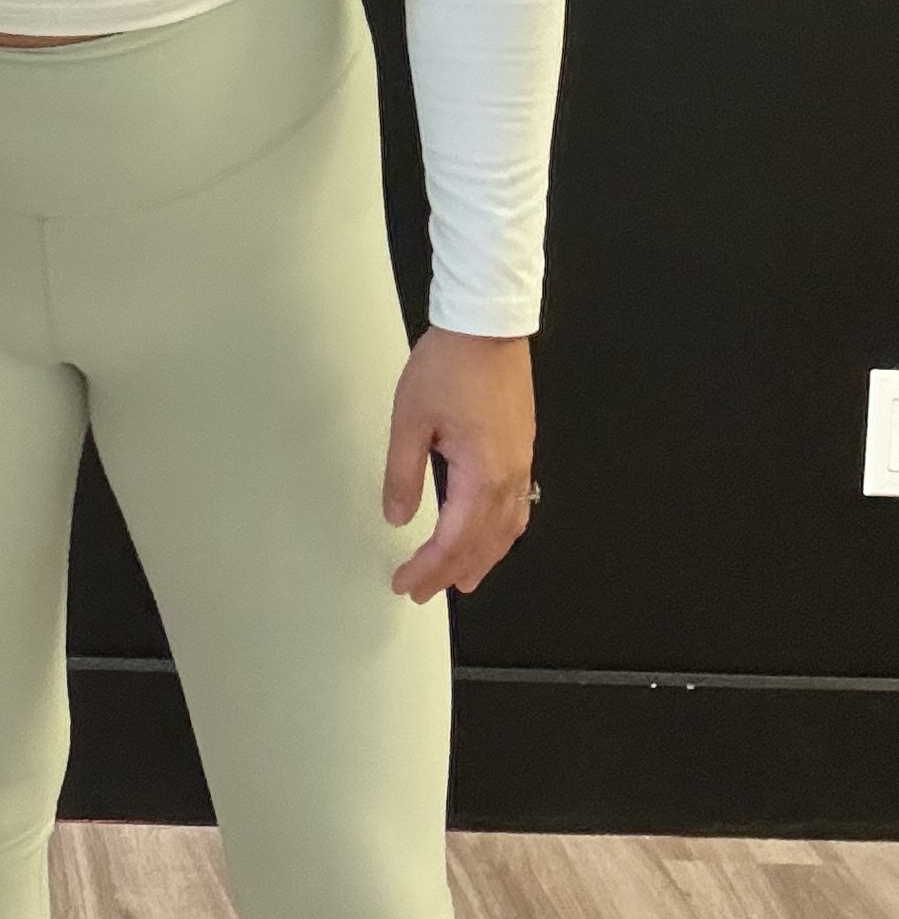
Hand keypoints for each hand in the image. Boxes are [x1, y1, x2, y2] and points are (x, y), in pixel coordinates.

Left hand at [384, 326, 535, 602]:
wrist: (486, 327)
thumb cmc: (450, 365)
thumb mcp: (410, 420)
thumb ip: (403, 474)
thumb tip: (397, 516)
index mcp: (482, 475)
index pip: (453, 541)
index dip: (427, 568)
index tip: (405, 582)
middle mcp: (509, 477)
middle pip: (483, 544)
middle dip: (451, 572)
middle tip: (423, 591)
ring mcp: (520, 464)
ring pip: (507, 530)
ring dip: (482, 559)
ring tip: (460, 579)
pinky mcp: (521, 449)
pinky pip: (516, 508)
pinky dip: (500, 533)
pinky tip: (490, 535)